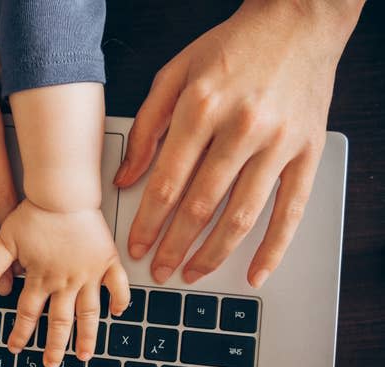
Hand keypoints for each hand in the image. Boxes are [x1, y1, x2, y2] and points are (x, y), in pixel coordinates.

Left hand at [0, 200, 129, 366]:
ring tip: (85, 356)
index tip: (16, 347)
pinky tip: (118, 314)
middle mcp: (65, 282)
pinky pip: (118, 285)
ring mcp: (89, 274)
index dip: (21, 333)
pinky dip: (120, 300)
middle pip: (59, 322)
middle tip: (52, 365)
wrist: (64, 195)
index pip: (28, 314)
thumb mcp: (5, 238)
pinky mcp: (107, 261)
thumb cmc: (36, 213)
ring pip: (89, 313)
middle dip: (54, 347)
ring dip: (87, 337)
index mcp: (41, 279)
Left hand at [114, 0, 360, 287]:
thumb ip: (147, 127)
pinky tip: (255, 272)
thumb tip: (126, 177)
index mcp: (202, 107)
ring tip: (193, 273)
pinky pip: (292, 211)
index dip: (148, 222)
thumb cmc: (232, 47)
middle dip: (174, 246)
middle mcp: (242, 127)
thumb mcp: (174, 74)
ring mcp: (279, 143)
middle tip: (159, 269)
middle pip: (201, 206)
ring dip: (213, 253)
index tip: (136, 246)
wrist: (298, 23)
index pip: (167, 182)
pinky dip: (273, 248)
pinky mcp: (308, 153)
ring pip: (242, 216)